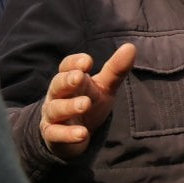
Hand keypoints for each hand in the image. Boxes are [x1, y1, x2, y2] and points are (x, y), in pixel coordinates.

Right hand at [39, 43, 136, 158]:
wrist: (72, 135)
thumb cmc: (89, 104)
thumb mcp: (104, 87)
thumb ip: (116, 69)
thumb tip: (130, 46)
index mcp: (70, 81)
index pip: (67, 66)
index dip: (74, 62)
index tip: (87, 61)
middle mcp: (58, 96)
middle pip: (57, 84)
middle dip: (67, 80)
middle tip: (79, 77)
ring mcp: (53, 116)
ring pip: (56, 109)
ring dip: (69, 106)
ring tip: (85, 104)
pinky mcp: (53, 135)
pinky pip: (56, 134)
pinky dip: (68, 134)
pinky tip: (82, 134)